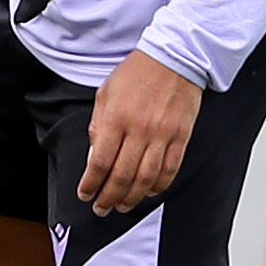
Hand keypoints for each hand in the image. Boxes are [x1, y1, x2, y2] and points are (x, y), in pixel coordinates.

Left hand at [75, 50, 202, 215]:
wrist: (175, 57)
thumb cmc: (138, 72)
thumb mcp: (106, 93)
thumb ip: (98, 125)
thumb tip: (94, 155)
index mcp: (116, 118)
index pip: (99, 162)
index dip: (90, 184)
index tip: (85, 194)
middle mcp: (139, 130)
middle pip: (122, 176)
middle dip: (108, 198)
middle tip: (101, 208)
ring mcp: (162, 135)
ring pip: (146, 178)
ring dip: (132, 198)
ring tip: (122, 206)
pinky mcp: (180, 136)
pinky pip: (170, 169)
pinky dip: (159, 186)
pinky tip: (149, 192)